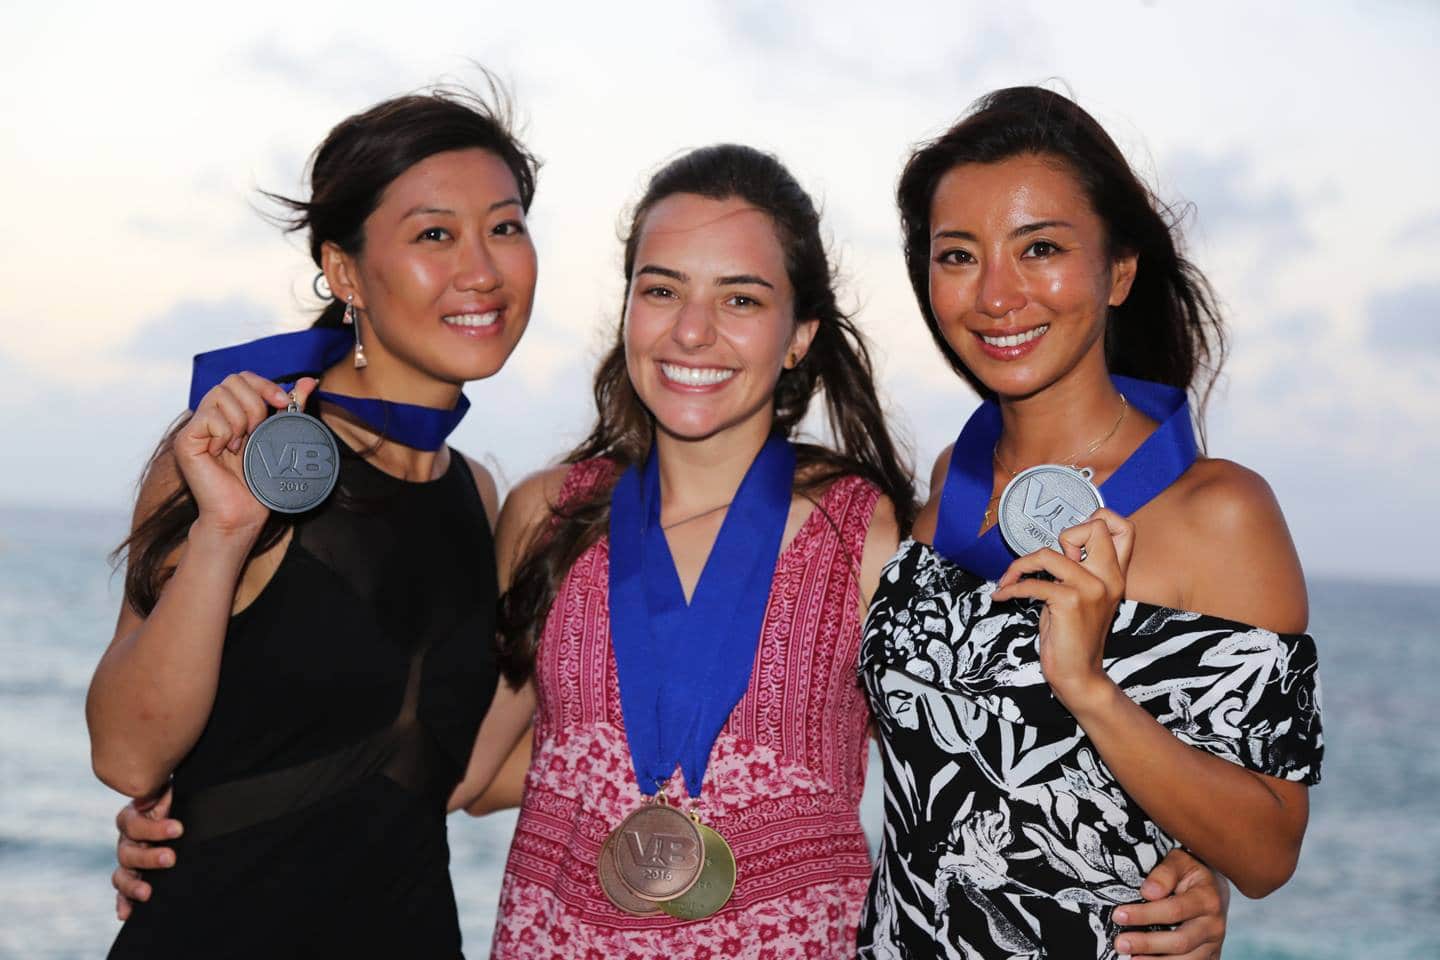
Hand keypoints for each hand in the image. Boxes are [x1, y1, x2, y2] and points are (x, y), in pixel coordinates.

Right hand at [111, 786, 183, 920]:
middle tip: (171, 858)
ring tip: (147, 892)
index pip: (135, 823)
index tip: (178, 829)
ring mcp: (128, 858)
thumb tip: (168, 791)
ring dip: (133, 885)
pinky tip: (126, 913)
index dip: (155, 828)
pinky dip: (123, 901)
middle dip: (149, 857)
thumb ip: (169, 792)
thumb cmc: (176, 797)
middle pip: (127, 852)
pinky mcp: (133, 874)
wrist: (176, 807)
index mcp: (134, 815)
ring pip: (122, 874)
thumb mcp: (173, 791)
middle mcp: (127, 838)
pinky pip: (123, 890)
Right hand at [174, 374, 318, 535]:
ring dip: (241, 420)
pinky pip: (209, 417)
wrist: (243, 512)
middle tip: (258, 432)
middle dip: (255, 403)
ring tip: (240, 446)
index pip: (242, 377)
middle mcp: (211, 414)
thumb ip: (291, 407)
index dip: (264, 384)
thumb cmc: (260, 480)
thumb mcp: (279, 435)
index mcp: (231, 412)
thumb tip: (310, 381)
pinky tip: (224, 452)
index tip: (283, 402)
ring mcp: (196, 426)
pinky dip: (225, 433)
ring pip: (220, 395)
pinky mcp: (186, 440)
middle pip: (232, 380)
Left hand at [990, 508, 1134, 709]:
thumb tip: (1055, 549)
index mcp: (1115, 576)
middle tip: (1047, 561)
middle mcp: (1108, 578)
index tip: (1069, 542)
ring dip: (1019, 566)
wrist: (1079, 676)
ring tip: (1009, 581)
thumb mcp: (1082, 598)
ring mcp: (1091, 589)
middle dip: (1065, 534)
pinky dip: (1010, 588)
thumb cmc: (1073, 637)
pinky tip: (1002, 596)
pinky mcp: (1069, 602)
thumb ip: (1077, 571)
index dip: (1096, 521)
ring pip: (1049, 553)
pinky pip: (1032, 583)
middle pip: (1095, 526)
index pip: (1122, 528)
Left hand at [1112, 847, 1227, 958]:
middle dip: (1147, 944)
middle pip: (1180, 941)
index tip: (1118, 915)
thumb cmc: (1190, 871)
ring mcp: (1213, 943)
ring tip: (1130, 959)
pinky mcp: (1210, 955)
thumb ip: (1165, 873)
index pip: (1173, 910)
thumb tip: (1149, 892)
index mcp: (1207, 899)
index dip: (1144, 915)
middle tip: (1119, 943)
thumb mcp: (1179, 861)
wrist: (1214, 886)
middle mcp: (1214, 925)